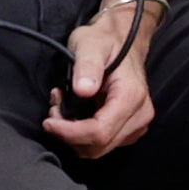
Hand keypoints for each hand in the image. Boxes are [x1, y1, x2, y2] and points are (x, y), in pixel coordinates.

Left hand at [46, 0, 159, 155]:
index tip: (48, 121)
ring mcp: (138, 125)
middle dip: (69, 134)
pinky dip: (82, 135)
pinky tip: (75, 113)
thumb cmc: (104, 41)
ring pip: (98, 149)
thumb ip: (87, 66)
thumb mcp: (90, 44)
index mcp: (132, 97)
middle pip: (98, 146)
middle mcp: (140, 115)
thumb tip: (84, 90)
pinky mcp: (130, 130)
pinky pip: (103, 144)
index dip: (70, 133)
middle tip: (54, 108)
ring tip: (62, 108)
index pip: (100, 132)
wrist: (123, 40)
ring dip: (74, 136)